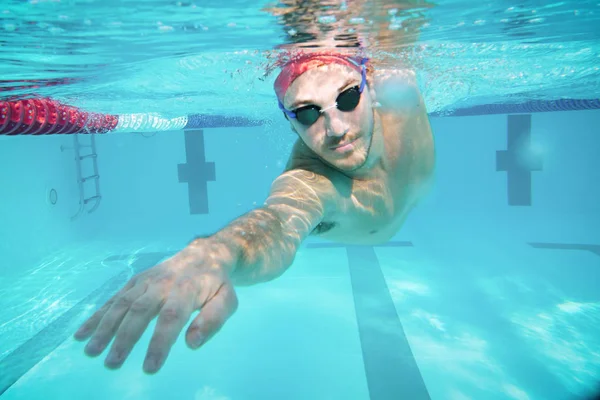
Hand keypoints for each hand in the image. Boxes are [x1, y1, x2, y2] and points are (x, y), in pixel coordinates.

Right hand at [73, 246, 237, 373]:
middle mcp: (162, 284)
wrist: (203, 254)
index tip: (149, 368)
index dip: (159, 343)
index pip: (171, 318)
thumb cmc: (215, 284)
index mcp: (187, 290)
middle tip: (112, 364)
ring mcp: (145, 281)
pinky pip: (114, 299)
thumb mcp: (227, 300)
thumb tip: (192, 344)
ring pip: (122, 304)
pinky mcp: (134, 282)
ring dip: (104, 328)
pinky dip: (97, 316)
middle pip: (141, 311)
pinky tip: (81, 334)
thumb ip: (213, 320)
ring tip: (91, 352)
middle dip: (125, 338)